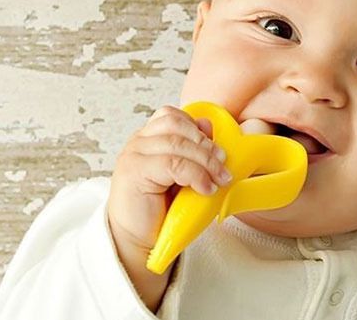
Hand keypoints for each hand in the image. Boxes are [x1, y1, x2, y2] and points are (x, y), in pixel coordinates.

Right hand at [107, 104, 230, 263]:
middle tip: (223, 166)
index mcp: (148, 138)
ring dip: (205, 161)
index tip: (216, 150)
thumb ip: (193, 152)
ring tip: (218, 180)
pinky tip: (205, 188)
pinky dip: (195, 174)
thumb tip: (209, 126)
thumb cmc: (161, 209)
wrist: (137, 240)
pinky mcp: (134, 172)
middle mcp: (138, 142)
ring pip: (177, 143)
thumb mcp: (183, 175)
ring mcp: (133, 155)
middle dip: (206, 146)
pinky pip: (172, 163)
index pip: (173, 116)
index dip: (198, 128)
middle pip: (177, 126)